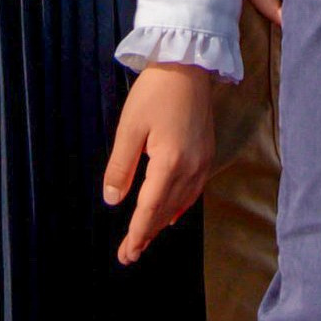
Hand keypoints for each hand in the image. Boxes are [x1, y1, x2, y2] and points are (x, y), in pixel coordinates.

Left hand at [103, 64, 216, 263]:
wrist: (188, 65)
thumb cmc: (155, 93)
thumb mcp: (130, 129)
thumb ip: (121, 167)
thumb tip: (113, 200)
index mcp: (170, 164)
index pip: (150, 209)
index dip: (137, 234)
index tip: (125, 254)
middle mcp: (191, 169)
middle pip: (166, 211)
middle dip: (147, 234)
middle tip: (129, 254)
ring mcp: (202, 162)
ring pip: (180, 203)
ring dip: (161, 223)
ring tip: (145, 238)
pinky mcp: (207, 153)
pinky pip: (193, 191)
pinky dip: (179, 206)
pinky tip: (171, 213)